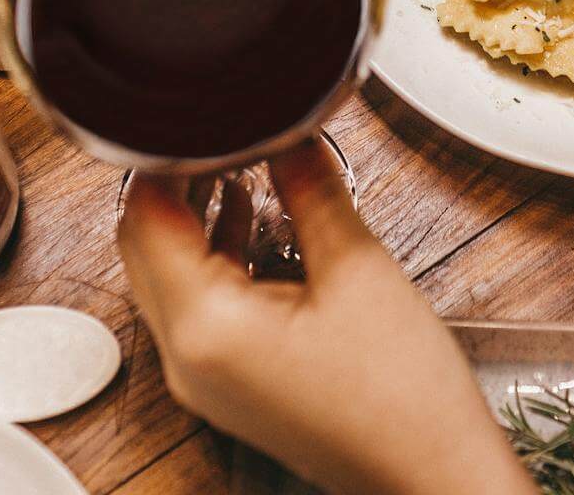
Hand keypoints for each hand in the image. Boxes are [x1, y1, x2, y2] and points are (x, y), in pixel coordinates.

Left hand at [118, 143, 533, 494]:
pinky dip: (214, 259)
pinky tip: (255, 221)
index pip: (145, 216)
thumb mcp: (358, 267)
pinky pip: (196, 307)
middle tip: (223, 132)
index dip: (169, 156)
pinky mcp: (228, 385)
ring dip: (194, 219)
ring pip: (166, 276)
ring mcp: (202, 378)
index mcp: (205, 326)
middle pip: (143, 246)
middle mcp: (185, 357)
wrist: (430, 473)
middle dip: (176, 183)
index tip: (205, 115)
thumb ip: (310, 189)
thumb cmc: (402, 391)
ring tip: (239, 164)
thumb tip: (288, 129)